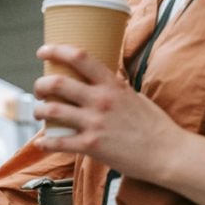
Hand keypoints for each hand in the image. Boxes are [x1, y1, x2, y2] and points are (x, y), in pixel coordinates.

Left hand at [32, 44, 186, 181]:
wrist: (166, 153)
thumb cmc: (155, 126)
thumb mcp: (135, 96)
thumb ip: (116, 88)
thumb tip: (105, 79)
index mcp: (112, 85)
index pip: (80, 58)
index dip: (56, 51)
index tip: (43, 51)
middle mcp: (101, 101)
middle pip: (58, 84)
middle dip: (40, 85)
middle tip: (38, 89)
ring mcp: (95, 123)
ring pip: (52, 111)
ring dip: (39, 111)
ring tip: (39, 113)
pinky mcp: (92, 146)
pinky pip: (59, 143)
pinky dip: (45, 143)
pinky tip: (41, 143)